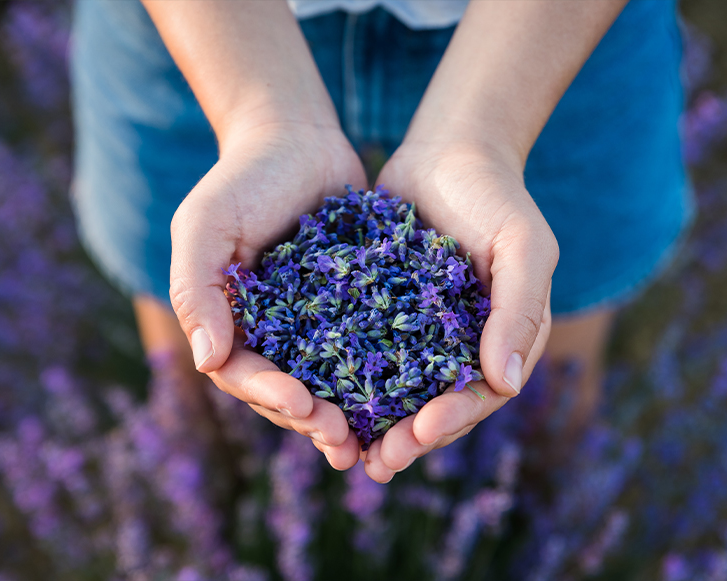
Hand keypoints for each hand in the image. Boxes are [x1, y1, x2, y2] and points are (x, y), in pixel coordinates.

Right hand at [169, 122, 366, 469]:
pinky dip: (380, 377)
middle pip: (287, 390)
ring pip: (329, 382)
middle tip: (343, 443)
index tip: (301, 403)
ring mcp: (313, 324)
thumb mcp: (205, 226)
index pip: (244, 374)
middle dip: (312, 419)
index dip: (270, 395)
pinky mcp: (353, 307)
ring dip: (347, 415)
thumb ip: (196, 291)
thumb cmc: (241, 179)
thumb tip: (207, 362)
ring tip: (372, 443)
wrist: (295, 137)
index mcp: (230, 322)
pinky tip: (406, 396)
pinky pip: (365, 348)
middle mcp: (271, 332)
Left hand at [362, 138, 556, 481]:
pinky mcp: (379, 312)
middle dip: (407, 436)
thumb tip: (505, 383)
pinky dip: (342, 377)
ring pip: (394, 389)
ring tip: (342, 448)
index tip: (422, 432)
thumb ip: (518, 310)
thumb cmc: (495, 196)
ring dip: (372, 423)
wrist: (448, 152)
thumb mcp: (523, 246)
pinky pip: (361, 350)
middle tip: (376, 463)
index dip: (453, 418)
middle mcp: (458, 344)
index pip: (479, 394)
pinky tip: (315, 395)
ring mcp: (416, 331)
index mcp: (499, 339)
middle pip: (433, 404)